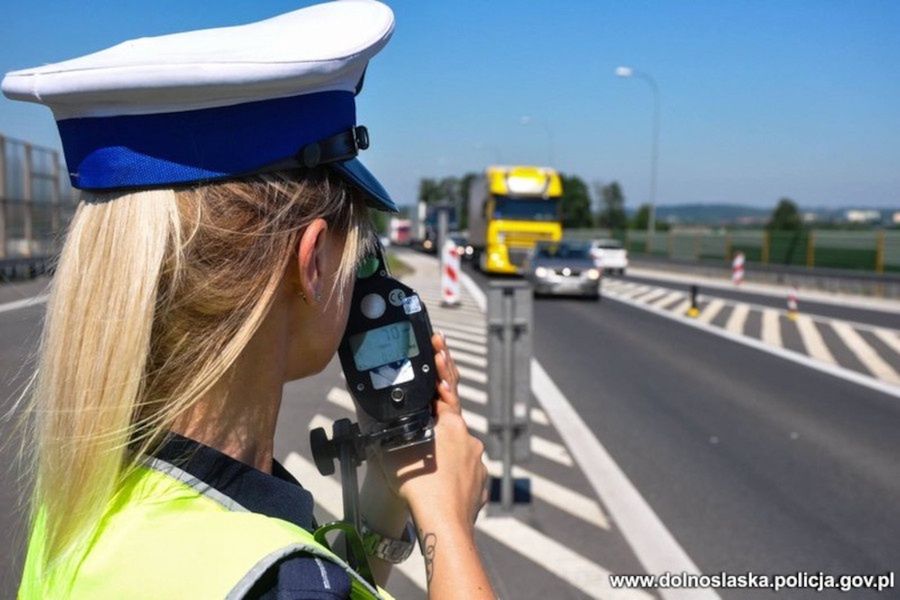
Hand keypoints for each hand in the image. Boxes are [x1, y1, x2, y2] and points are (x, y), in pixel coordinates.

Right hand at [371, 332, 488, 529]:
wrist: (443, 525)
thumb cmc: (419, 486)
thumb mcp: (395, 449)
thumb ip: (393, 430)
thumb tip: (380, 419)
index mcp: (452, 424)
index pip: (447, 387)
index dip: (442, 365)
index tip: (439, 346)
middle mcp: (470, 440)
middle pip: (450, 422)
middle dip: (434, 423)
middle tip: (419, 435)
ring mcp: (478, 463)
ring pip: (457, 450)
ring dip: (440, 455)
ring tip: (421, 473)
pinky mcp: (480, 485)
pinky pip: (463, 473)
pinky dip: (450, 476)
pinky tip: (434, 487)